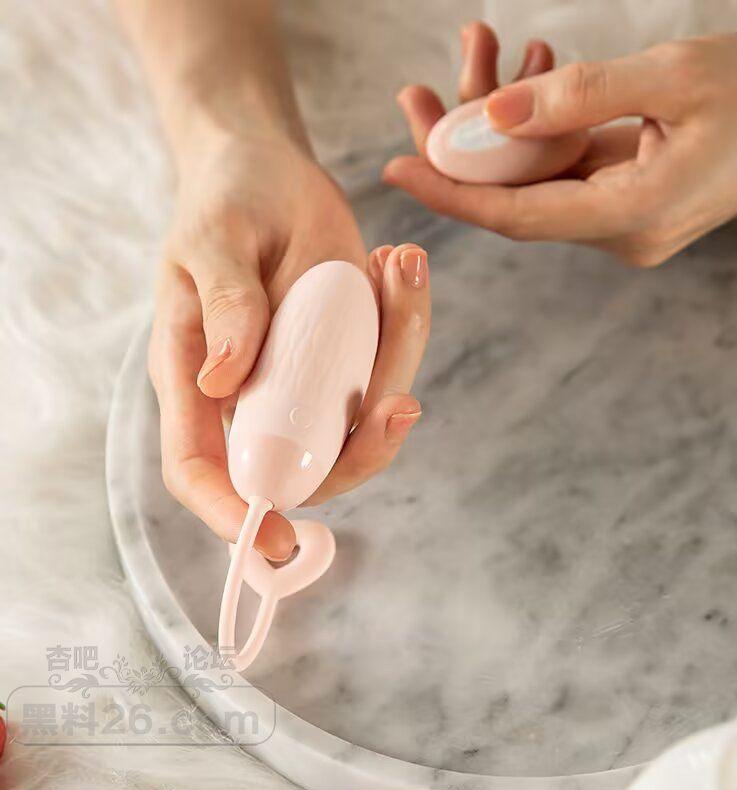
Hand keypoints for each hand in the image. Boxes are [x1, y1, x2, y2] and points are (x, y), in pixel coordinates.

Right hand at [148, 129, 430, 560]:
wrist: (269, 170)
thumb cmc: (227, 200)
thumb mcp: (214, 238)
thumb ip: (223, 305)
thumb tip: (222, 385)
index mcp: (197, 375)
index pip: (201, 467)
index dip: (233, 514)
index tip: (280, 539)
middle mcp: (253, 394)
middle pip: (307, 464)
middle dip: (366, 443)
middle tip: (403, 397)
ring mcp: (305, 379)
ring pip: (363, 417)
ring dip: (401, 353)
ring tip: (400, 265)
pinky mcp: (346, 354)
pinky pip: (388, 366)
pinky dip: (407, 324)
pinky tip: (397, 264)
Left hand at [385, 27, 736, 265]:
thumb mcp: (675, 75)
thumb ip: (581, 95)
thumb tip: (493, 114)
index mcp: (634, 215)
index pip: (519, 215)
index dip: (453, 194)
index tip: (397, 167)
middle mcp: (619, 232)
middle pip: (516, 200)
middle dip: (461, 151)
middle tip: (413, 98)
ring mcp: (620, 223)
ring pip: (534, 182)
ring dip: (496, 131)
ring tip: (468, 58)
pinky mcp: (622, 203)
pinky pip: (562, 171)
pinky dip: (535, 132)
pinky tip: (520, 77)